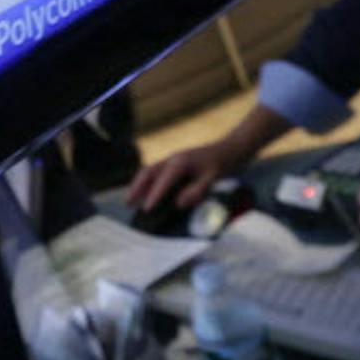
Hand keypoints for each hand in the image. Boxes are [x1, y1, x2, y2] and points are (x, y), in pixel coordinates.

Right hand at [127, 136, 248, 212]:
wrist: (231, 149)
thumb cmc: (223, 164)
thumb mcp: (212, 179)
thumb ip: (196, 191)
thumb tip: (178, 204)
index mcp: (180, 163)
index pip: (162, 181)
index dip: (153, 196)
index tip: (146, 210)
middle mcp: (172, 160)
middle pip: (148, 173)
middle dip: (136, 188)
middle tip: (127, 204)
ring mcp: (173, 161)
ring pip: (150, 172)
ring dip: (140, 186)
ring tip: (132, 201)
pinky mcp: (177, 164)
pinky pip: (158, 174)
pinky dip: (149, 184)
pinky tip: (149, 193)